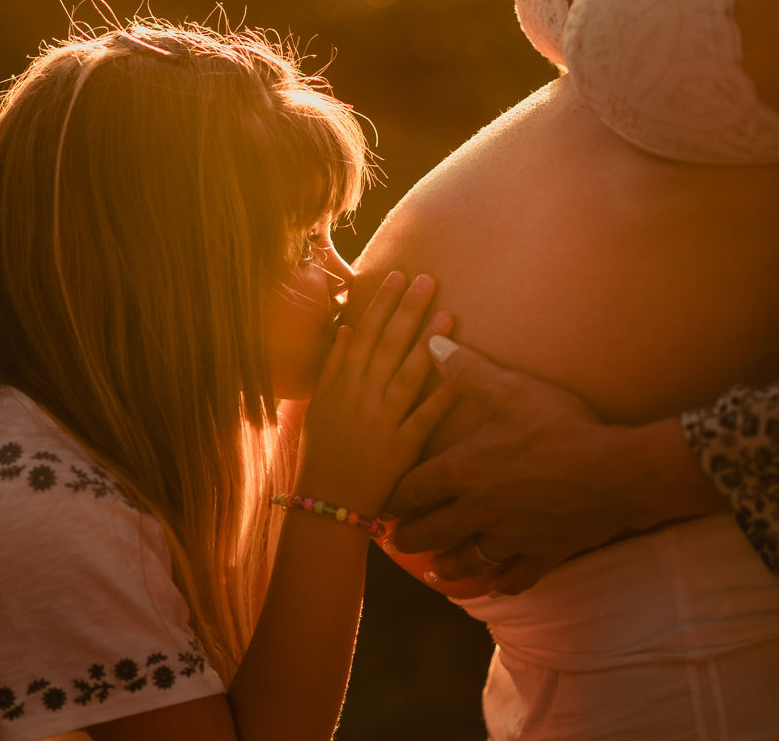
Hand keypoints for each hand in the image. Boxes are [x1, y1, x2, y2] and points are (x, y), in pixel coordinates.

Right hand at [295, 272, 457, 516]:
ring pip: (407, 374)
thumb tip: (345, 330)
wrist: (326, 504)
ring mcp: (382, 420)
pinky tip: (459, 374)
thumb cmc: (322, 454)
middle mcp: (362, 397)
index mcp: (342, 385)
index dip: (381, 303)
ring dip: (427, 343)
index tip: (397, 274)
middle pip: (388, 345)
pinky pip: (424, 417)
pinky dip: (441, 395)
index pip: (364, 333)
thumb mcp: (318, 406)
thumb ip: (332, 367)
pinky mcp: (401, 446)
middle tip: (427, 279)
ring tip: (446, 313)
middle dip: (407, 309)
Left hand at [384, 339, 729, 594]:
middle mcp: (479, 510)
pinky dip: (502, 583)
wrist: (616, 472)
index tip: (382, 505)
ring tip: (432, 572)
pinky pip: (516, 577)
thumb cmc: (561, 427)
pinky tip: (495, 586)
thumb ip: (468, 372)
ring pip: (468, 561)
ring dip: (446, 567)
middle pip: (431, 532)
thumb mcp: (513, 390)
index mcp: (465, 471)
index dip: (394, 498)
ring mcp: (510, 537)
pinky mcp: (542, 553)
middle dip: (409, 538)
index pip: (414, 489)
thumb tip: (431, 344)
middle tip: (394, 543)